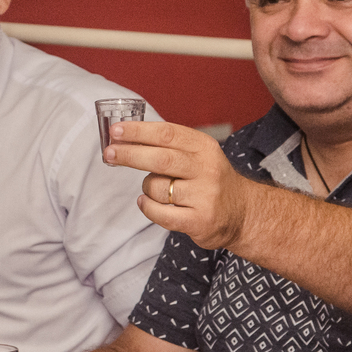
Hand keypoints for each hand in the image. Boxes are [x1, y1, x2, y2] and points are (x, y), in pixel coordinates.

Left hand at [103, 121, 252, 249]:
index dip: (138, 131)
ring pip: (156, 187)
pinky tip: (148, 203)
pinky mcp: (199, 220)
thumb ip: (168, 147)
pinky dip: (147, 207)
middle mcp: (206, 169)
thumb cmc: (209, 180)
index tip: (115, 130)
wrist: (243, 213)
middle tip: (109, 153)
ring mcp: (204, 196)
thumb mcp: (198, 155)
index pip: (167, 133)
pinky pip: (159, 213)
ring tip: (157, 190)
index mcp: (204, 148)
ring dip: (146, 188)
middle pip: (160, 159)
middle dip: (129, 154)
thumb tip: (124, 139)